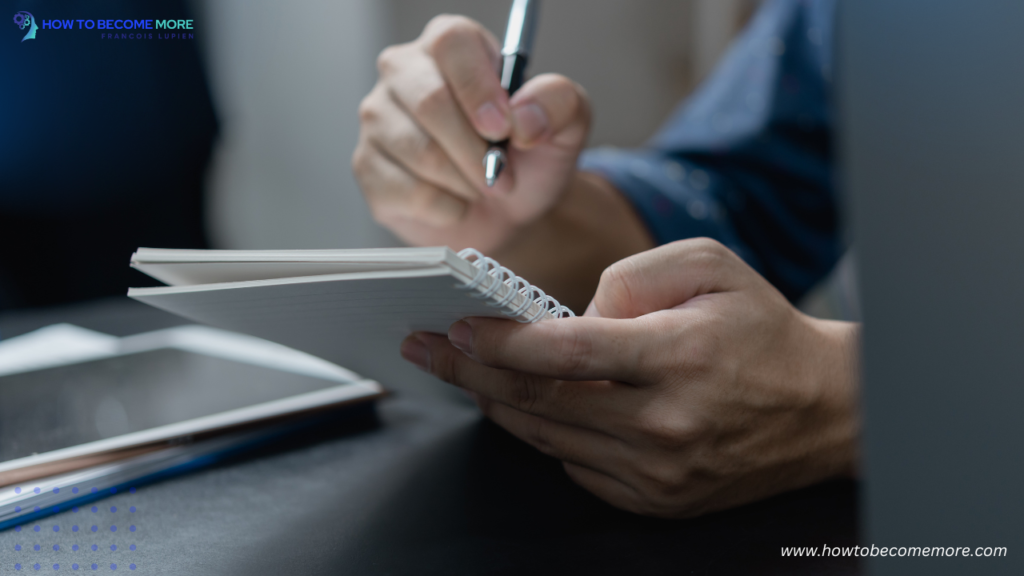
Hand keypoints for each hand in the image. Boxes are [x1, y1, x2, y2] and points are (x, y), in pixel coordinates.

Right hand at [353, 15, 590, 253]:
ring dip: (466, 182)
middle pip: (429, 100)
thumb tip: (523, 115)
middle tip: (504, 176)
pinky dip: (447, 208)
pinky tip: (456, 202)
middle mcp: (404, 72)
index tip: (503, 129)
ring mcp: (379, 119)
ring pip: (419, 151)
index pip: (452, 42)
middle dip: (477, 151)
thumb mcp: (565, 124)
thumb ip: (560, 102)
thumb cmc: (528, 157)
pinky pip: (408, 191)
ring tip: (483, 187)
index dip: (479, 88)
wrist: (508, 211)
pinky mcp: (368, 166)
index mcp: (451, 45)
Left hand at [400, 239, 859, 517]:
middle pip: (540, 404)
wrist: (823, 409)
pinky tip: (535, 408)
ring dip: (498, 406)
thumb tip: (569, 314)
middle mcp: (664, 424)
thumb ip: (630, 275)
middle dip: (472, 374)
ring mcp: (659, 473)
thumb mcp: (708, 266)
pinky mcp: (658, 500)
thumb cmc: (762, 330)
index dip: (499, 342)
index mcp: (677, 358)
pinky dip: (548, 435)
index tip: (456, 328)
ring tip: (467, 375)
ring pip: (549, 439)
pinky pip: (577, 467)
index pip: (563, 354)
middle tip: (429, 351)